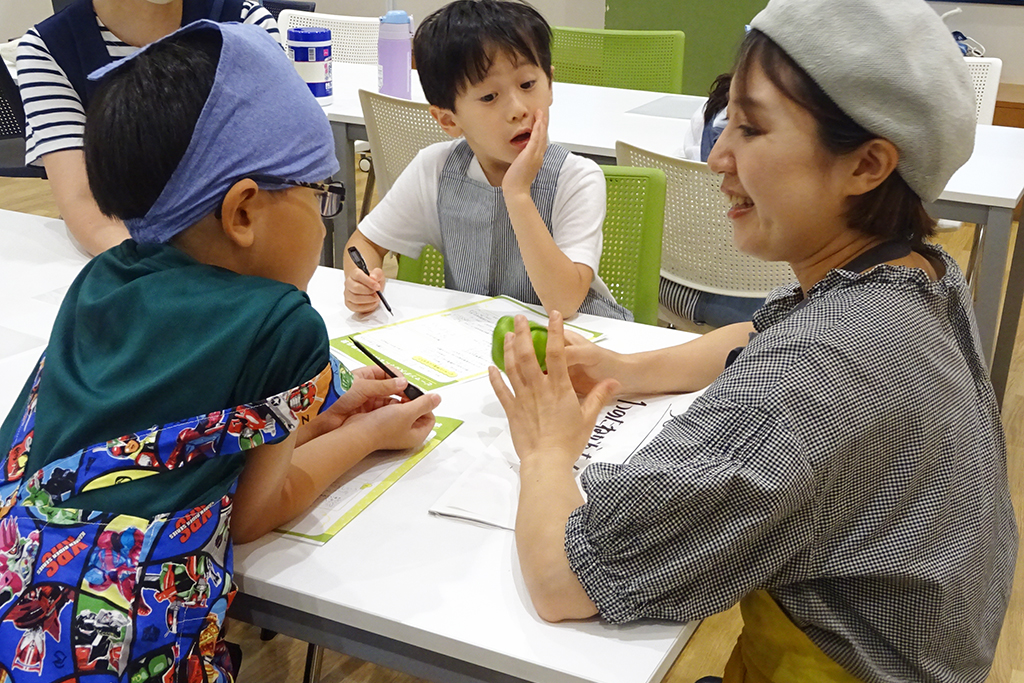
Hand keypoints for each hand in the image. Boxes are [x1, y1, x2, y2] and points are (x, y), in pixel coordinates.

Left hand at [301, 365, 410, 442]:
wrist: (320, 410)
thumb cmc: (337, 391)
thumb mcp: (364, 386)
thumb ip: (385, 386)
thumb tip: (402, 383)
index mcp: (367, 375)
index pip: (388, 373)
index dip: (399, 379)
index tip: (407, 387)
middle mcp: (367, 387)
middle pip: (389, 388)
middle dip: (400, 393)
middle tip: (410, 400)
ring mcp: (366, 401)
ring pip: (386, 401)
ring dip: (395, 404)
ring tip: (404, 409)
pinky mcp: (364, 414)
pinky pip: (380, 412)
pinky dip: (388, 413)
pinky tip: (394, 415)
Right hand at [344, 266, 386, 313]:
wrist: (371, 288)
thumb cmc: (373, 281)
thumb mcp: (379, 274)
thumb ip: (377, 274)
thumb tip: (373, 277)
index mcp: (354, 273)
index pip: (358, 276)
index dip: (368, 282)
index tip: (377, 287)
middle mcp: (348, 283)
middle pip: (355, 288)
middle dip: (369, 292)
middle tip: (377, 294)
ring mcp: (347, 293)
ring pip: (355, 298)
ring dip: (368, 300)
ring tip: (376, 298)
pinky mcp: (348, 303)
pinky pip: (355, 307)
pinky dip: (366, 307)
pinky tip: (372, 303)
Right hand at [345, 393, 440, 450]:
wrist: (358, 432)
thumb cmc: (381, 427)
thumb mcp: (408, 412)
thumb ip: (424, 404)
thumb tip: (437, 398)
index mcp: (417, 435)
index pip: (430, 417)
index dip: (426, 405)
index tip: (417, 396)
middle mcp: (407, 433)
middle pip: (418, 412)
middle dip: (412, 400)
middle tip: (406, 393)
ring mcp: (395, 428)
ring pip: (404, 409)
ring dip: (401, 400)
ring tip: (396, 393)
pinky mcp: (385, 423)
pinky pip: (392, 409)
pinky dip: (390, 402)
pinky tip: (386, 397)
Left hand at [488, 313, 618, 468]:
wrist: (546, 461)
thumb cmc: (569, 442)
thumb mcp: (589, 418)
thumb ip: (599, 396)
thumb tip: (614, 381)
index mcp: (559, 388)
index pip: (557, 352)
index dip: (555, 331)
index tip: (553, 315)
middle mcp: (539, 388)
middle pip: (528, 354)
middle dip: (523, 333)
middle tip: (518, 318)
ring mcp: (523, 398)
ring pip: (512, 368)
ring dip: (508, 350)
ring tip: (507, 335)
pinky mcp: (512, 410)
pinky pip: (501, 391)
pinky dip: (495, 378)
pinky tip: (491, 367)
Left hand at [501, 108, 547, 196]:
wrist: (516, 191)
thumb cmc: (516, 183)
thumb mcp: (521, 170)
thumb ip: (523, 163)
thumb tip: (521, 159)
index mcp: (536, 160)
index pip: (540, 143)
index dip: (541, 133)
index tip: (540, 125)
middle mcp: (538, 157)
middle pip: (543, 137)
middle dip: (542, 125)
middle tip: (542, 114)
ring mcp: (535, 155)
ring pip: (540, 136)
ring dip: (541, 123)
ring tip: (540, 113)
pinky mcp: (530, 155)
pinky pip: (535, 139)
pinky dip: (537, 129)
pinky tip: (538, 121)